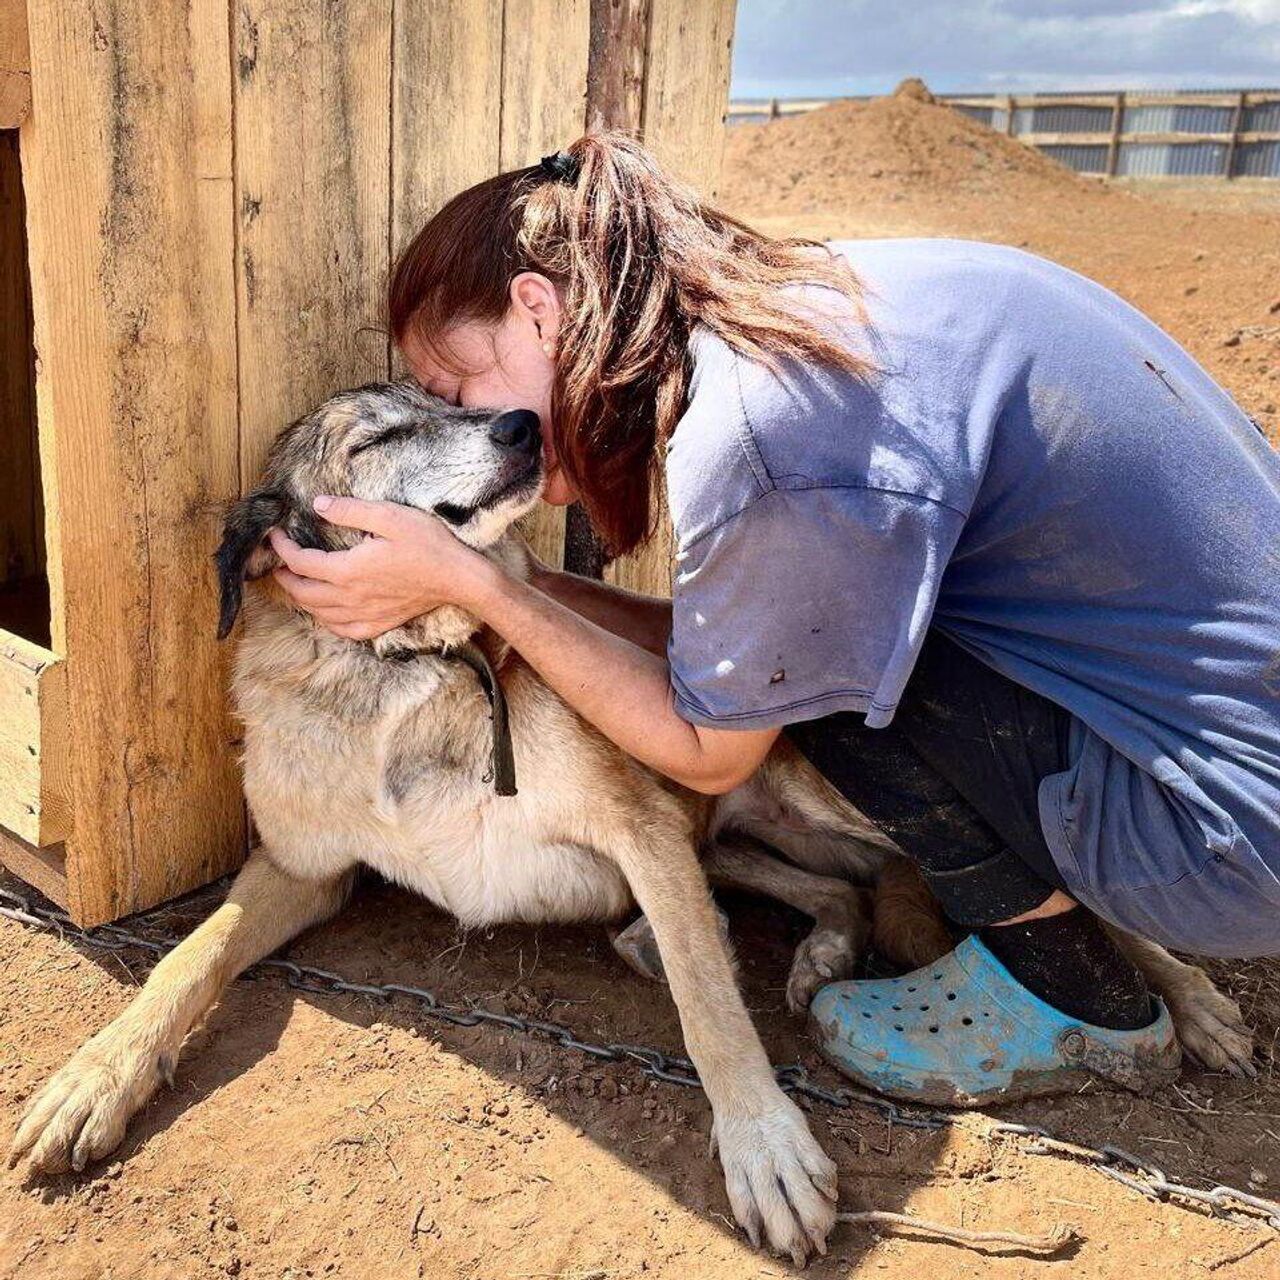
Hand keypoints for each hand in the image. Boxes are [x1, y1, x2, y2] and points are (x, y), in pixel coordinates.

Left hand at [268, 495, 494, 639]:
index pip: (301, 562)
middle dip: (285, 577)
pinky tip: (326, 612)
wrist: (458, 578)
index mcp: (348, 570)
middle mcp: (351, 597)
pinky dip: (325, 621)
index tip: (275, 535)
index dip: (282, 548)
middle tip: (280, 562)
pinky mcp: (379, 624)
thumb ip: (350, 511)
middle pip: (302, 593)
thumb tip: (318, 504)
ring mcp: (365, 614)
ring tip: (298, 583)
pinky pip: (341, 629)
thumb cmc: (428, 544)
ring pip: (318, 614)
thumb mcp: (389, 516)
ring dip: (301, 599)